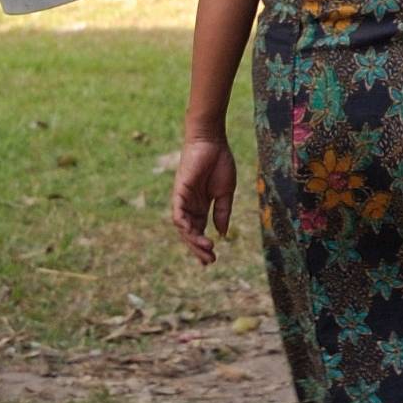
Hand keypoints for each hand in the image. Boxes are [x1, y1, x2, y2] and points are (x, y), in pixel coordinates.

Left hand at [168, 135, 236, 264]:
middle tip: (209, 261)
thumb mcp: (225, 193)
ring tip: (207, 249)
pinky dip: (183, 226)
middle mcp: (190, 206)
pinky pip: (177, 214)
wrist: (212, 141)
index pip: (199, 231)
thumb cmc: (220, 162)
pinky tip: (193, 234)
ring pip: (183, 227)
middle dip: (198, 248)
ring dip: (193, 240)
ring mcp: (183, 200)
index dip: (203, 246)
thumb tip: (222, 234)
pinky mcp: (179, 192)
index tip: (212, 260)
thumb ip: (222, 213)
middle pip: (191, 233)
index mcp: (201, 206)